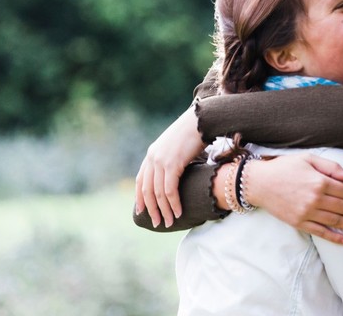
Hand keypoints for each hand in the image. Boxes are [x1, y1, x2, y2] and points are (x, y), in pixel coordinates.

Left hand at [134, 105, 204, 227]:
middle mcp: (153, 158)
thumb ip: (172, 159)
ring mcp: (161, 161)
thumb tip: (178, 173)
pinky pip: (170, 190)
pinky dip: (173, 203)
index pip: (140, 180)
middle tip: (157, 222)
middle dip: (152, 209)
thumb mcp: (177, 147)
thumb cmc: (195, 132)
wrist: (201, 120)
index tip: (142, 212)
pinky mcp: (172, 164)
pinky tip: (178, 212)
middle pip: (147, 190)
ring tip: (169, 222)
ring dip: (164, 210)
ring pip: (158, 193)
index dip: (140, 198)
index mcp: (152, 154)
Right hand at [235, 154, 342, 243]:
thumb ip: (331, 167)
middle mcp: (315, 199)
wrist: (259, 183)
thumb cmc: (284, 167)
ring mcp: (307, 213)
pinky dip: (335, 238)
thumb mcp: (308, 159)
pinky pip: (320, 232)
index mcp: (319, 181)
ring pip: (336, 221)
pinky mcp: (299, 223)